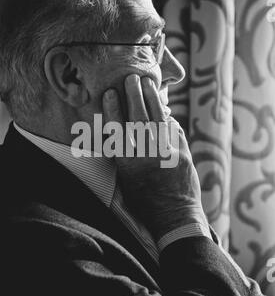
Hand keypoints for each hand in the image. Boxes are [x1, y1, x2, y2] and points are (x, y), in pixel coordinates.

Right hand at [102, 74, 207, 241]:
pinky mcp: (183, 155)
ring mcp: (167, 154)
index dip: (114, 108)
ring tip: (148, 84)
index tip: (110, 92)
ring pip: (158, 119)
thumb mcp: (126, 180)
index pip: (118, 128)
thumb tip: (123, 129)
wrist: (174, 217)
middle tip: (131, 78)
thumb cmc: (144, 202)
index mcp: (128, 163)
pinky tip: (164, 108)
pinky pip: (174, 130)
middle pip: (139, 117)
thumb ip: (124, 155)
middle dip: (134, 95)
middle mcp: (146, 156)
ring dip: (152, 98)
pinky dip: (168, 118)